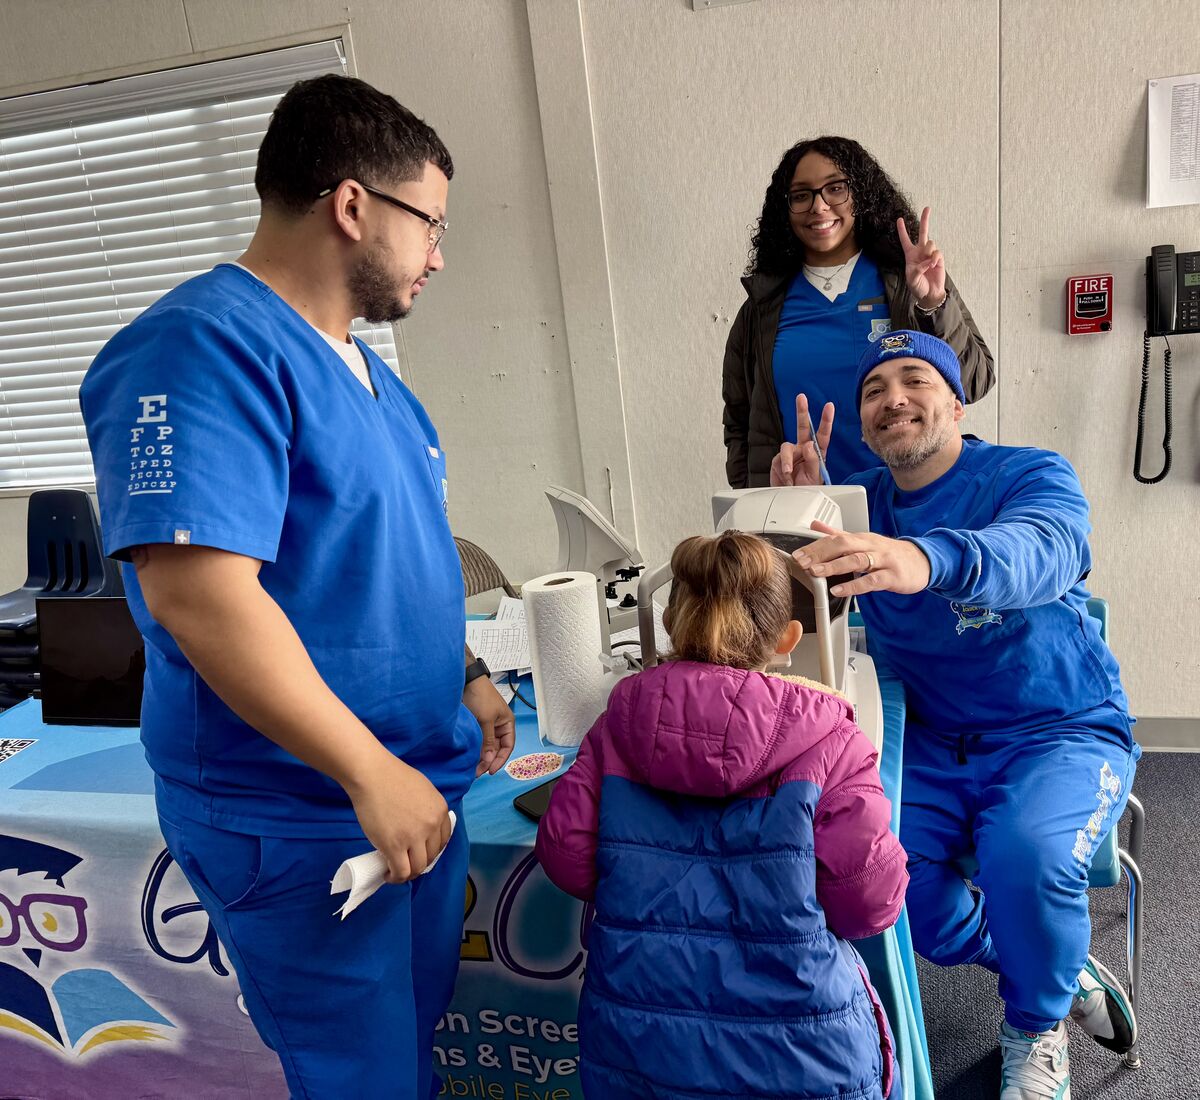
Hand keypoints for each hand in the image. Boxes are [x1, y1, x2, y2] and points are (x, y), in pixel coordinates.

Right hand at [347, 755, 450, 883]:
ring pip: (418, 868)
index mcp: (441, 810)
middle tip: (406, 861)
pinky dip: (396, 878)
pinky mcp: (394, 846)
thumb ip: (427, 809)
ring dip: (408, 874)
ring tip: (396, 871)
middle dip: (420, 862)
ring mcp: (414, 837)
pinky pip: (401, 872)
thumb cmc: (392, 777)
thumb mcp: (423, 790)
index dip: (431, 849)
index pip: (443, 840)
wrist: (372, 774)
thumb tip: (422, 827)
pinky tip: (388, 874)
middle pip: (431, 856)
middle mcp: (432, 825)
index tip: (420, 851)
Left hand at [464, 675, 514, 776]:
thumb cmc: (481, 695)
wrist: (467, 682)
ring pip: (487, 746)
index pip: (508, 746)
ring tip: (473, 767)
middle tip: (478, 772)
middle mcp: (499, 726)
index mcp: (507, 723)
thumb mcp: (486, 720)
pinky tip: (470, 756)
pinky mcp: (477, 725)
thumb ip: (488, 741)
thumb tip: (488, 759)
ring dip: (481, 756)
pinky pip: (479, 741)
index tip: (490, 770)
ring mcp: (487, 726)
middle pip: (496, 749)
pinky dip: (476, 749)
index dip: (500, 760)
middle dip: (488, 760)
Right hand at [770, 394, 834, 485]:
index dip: (825, 420)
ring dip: (788, 460)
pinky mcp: (778, 460)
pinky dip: (783, 468)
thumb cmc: (807, 489)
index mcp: (816, 452)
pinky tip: (786, 477)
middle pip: (802, 428)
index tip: (829, 406)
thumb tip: (808, 444)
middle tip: (801, 398)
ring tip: (789, 472)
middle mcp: (803, 450)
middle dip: (802, 412)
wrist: (792, 499)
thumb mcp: (815, 477)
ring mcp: (791, 454)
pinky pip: (779, 459)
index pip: (822, 434)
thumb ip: (813, 460)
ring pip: (787, 447)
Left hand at [792, 520, 930, 596]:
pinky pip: (872, 580)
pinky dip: (855, 585)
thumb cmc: (890, 553)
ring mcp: (882, 560)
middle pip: (843, 544)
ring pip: (857, 560)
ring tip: (817, 573)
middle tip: (803, 562)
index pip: (835, 538)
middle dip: (821, 553)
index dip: (815, 546)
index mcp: (861, 538)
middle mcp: (870, 546)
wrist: (923, 561)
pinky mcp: (892, 576)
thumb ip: (838, 534)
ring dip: (835, 566)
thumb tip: (816, 525)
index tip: (798, 555)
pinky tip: (840, 590)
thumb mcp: (864, 541)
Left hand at [897, 207, 946, 310]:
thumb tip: (928, 261)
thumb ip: (917, 269)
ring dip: (928, 252)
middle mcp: (921, 252)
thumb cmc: (918, 286)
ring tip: (928, 264)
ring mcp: (930, 254)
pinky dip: (935, 259)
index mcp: (910, 255)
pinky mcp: (939, 258)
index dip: (902, 230)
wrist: (929, 293)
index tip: (899, 219)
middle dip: (925, 219)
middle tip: (927, 208)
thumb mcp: (911, 279)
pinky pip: (937, 252)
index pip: (905, 240)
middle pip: (923, 232)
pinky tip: (933, 265)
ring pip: (930, 243)